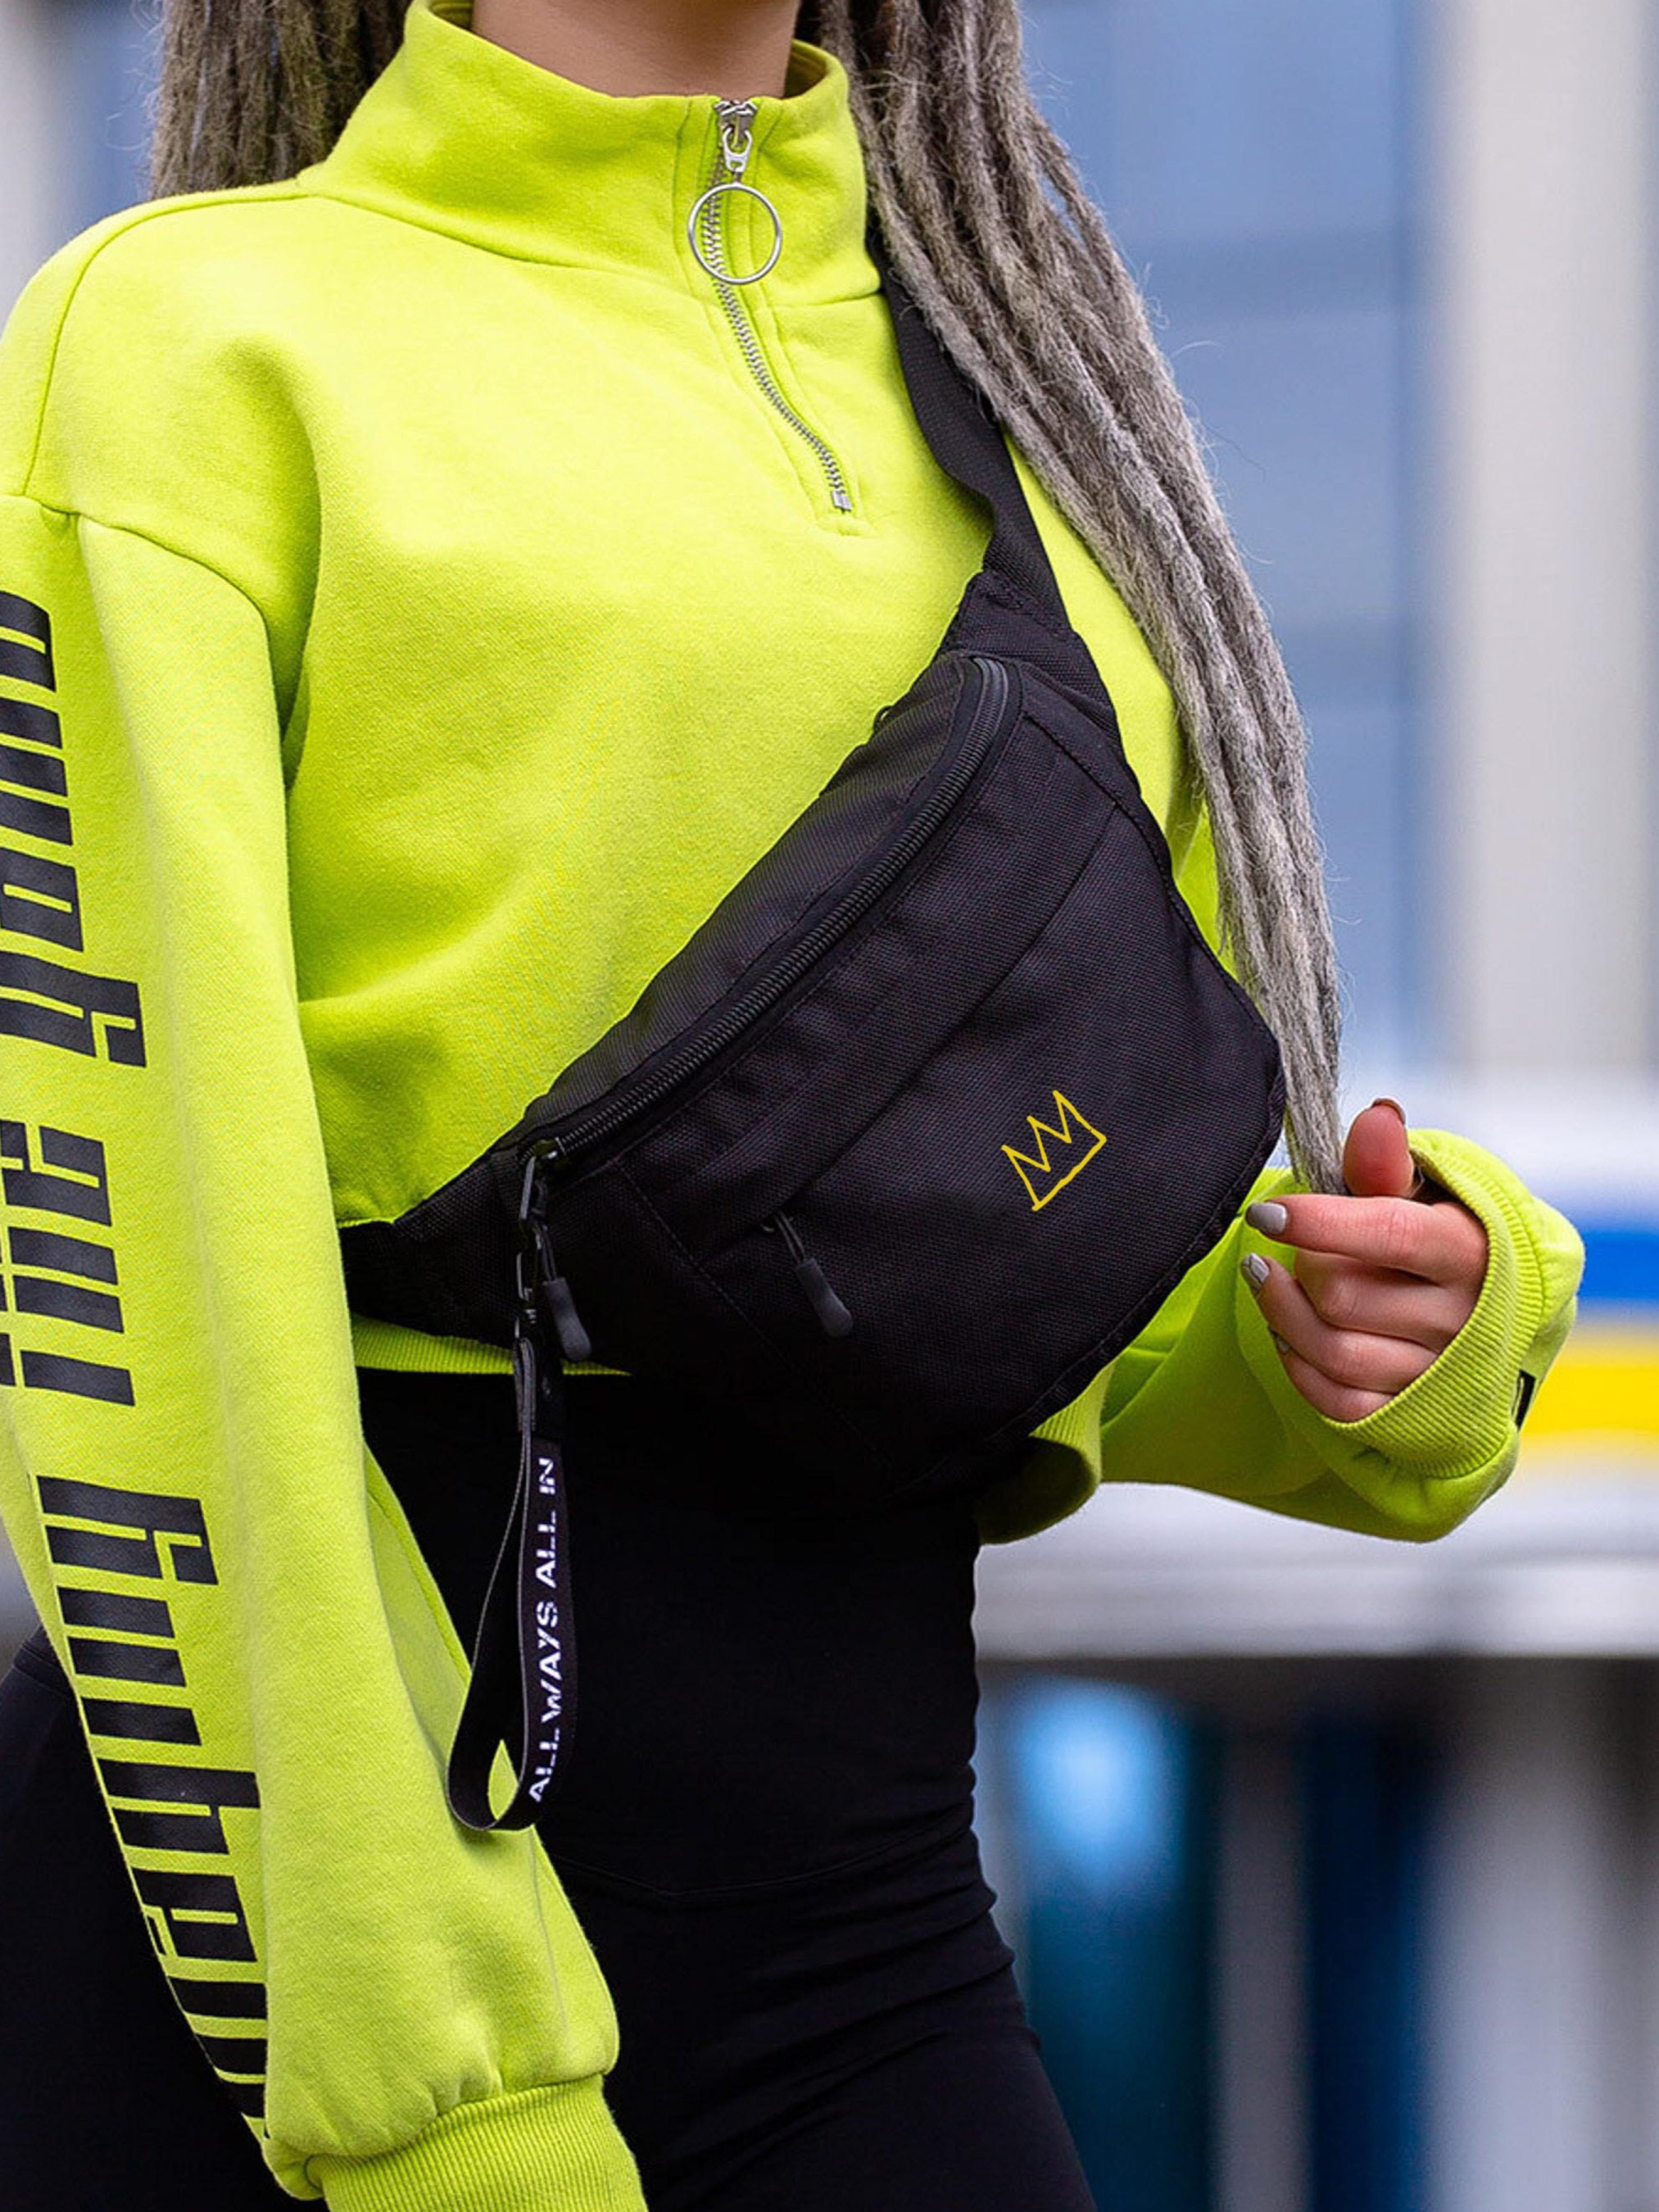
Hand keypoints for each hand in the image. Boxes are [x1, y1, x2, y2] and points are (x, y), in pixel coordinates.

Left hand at [1240, 1099, 1488, 1421]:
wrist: (1483, 1308)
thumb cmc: (1434, 1236)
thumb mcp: (1423, 1192)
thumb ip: (1389, 1162)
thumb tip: (1377, 1116)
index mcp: (1471, 1252)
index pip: (1389, 1233)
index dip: (1319, 1222)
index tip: (1266, 1213)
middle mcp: (1464, 1318)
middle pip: (1345, 1294)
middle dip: (1301, 1264)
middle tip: (1286, 1244)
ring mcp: (1439, 1372)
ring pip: (1335, 1351)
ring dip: (1282, 1313)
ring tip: (1263, 1278)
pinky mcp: (1413, 1413)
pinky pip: (1339, 1401)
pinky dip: (1299, 1366)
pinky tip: (1284, 1330)